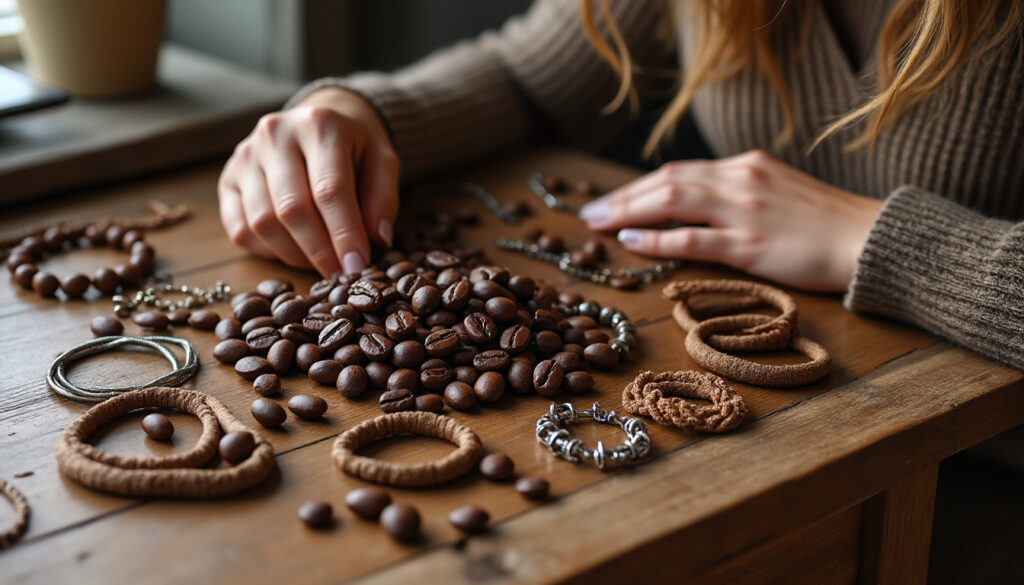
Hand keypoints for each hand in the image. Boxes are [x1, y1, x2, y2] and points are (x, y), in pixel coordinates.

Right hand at [218, 87, 398, 275]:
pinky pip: (240, 229)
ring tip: (321, 262)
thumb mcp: (384, 162)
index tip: (358, 266)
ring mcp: (245, 156)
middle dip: (319, 251)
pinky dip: (268, 251)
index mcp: (319, 125)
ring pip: (263, 223)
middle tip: (341, 275)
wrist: (319, 120)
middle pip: (292, 209)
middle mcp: (275, 135)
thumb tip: (377, 240)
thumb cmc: (356, 147)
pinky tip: (294, 250)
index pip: (330, 189)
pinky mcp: (228, 179)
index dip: (344, 234)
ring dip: (295, 255)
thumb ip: (383, 199)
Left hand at [579, 150, 883, 291]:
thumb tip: (693, 212)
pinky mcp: (752, 245)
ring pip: (673, 202)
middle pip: (667, 181)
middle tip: (591, 214)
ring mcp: (746, 211)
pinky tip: (632, 242)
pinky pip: (693, 238)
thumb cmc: (825, 225)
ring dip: (630, 212)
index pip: (679, 172)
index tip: (612, 200)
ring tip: (599, 225)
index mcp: (746, 166)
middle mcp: (741, 179)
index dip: (639, 186)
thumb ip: (737, 197)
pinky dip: (658, 239)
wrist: (872, 239)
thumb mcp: (777, 195)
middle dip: (624, 197)